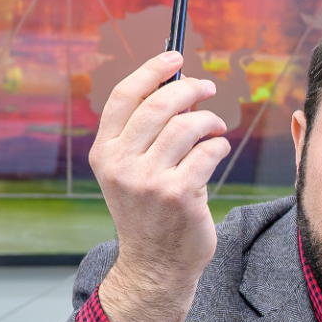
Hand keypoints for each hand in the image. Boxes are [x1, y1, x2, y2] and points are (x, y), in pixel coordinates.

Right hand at [88, 49, 228, 321]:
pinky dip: (218, 146)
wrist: (155, 265)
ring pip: (186, 126)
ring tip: (216, 127)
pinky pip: (207, 152)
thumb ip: (144, 133)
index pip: (122, 97)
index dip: (150, 70)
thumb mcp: (131, 171)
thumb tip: (179, 84)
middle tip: (208, 88)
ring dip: (209, 120)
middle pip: (158, 105)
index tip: (175, 56)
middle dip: (189, 88)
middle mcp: (121, 165)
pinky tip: (218, 150)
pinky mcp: (178, 195)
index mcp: (104, 153)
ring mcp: (148, 181)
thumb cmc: (150, 211)